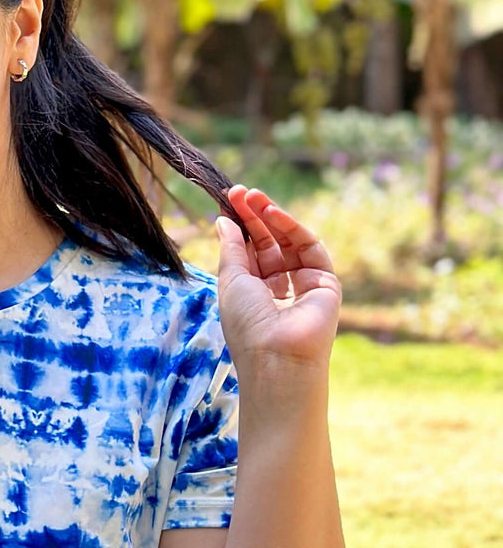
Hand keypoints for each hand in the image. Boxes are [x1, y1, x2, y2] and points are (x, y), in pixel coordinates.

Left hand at [214, 186, 341, 377]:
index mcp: (252, 294)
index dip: (239, 226)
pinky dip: (293, 228)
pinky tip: (273, 213)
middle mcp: (278, 289)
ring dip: (272, 217)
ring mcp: (302, 286)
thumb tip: (223, 220)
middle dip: (254, 217)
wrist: (277, 355)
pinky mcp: (325, 283)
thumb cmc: (247, 324)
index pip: (248, 252)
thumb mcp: (231, 280)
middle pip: (268, 244)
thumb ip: (231, 248)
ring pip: (289, 243)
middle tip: (241, 192)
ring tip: (254, 197)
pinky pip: (310, 249)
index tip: (228, 200)